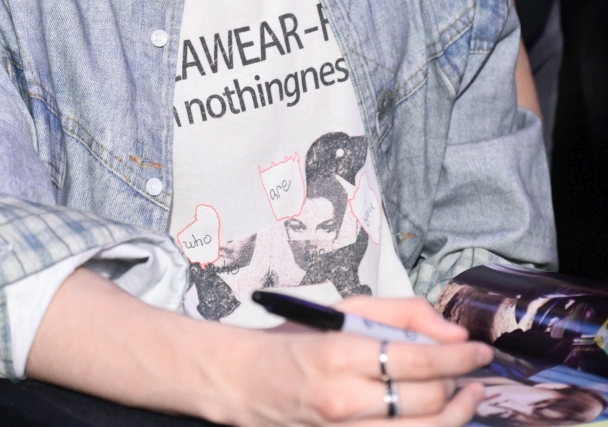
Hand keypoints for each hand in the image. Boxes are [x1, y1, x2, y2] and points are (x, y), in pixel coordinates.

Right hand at [27, 268, 490, 426]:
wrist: (247, 382)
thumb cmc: (295, 339)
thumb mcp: (342, 309)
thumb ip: (399, 313)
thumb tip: (450, 331)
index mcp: (342, 354)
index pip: (417, 360)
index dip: (458, 357)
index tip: (480, 349)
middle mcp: (346, 401)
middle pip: (427, 401)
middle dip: (462, 386)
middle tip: (478, 371)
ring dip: (456, 415)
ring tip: (470, 397)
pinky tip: (441, 416)